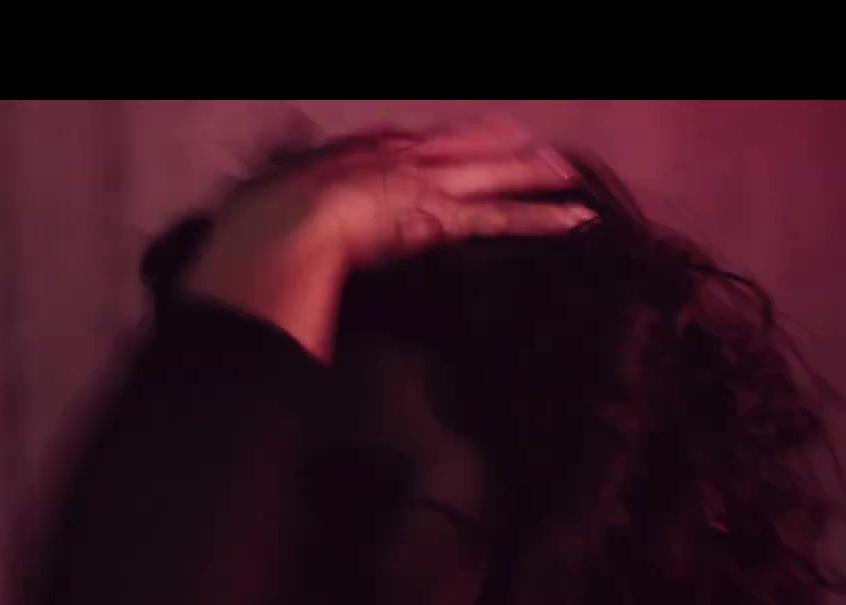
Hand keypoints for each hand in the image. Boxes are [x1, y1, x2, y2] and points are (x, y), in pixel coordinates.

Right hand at [181, 117, 592, 359]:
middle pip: (468, 145)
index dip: (459, 140)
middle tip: (545, 151)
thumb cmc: (268, 216)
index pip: (426, 140)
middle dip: (508, 148)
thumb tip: (292, 189)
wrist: (280, 224)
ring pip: (495, 174)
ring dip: (536, 176)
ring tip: (573, 179)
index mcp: (370, 151)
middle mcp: (406, 157)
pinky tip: (576, 219)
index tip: (481, 139)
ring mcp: (428, 184)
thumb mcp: (282, 191)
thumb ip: (299, 185)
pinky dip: (541, 218)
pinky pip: (501, 217)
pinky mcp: (443, 219)